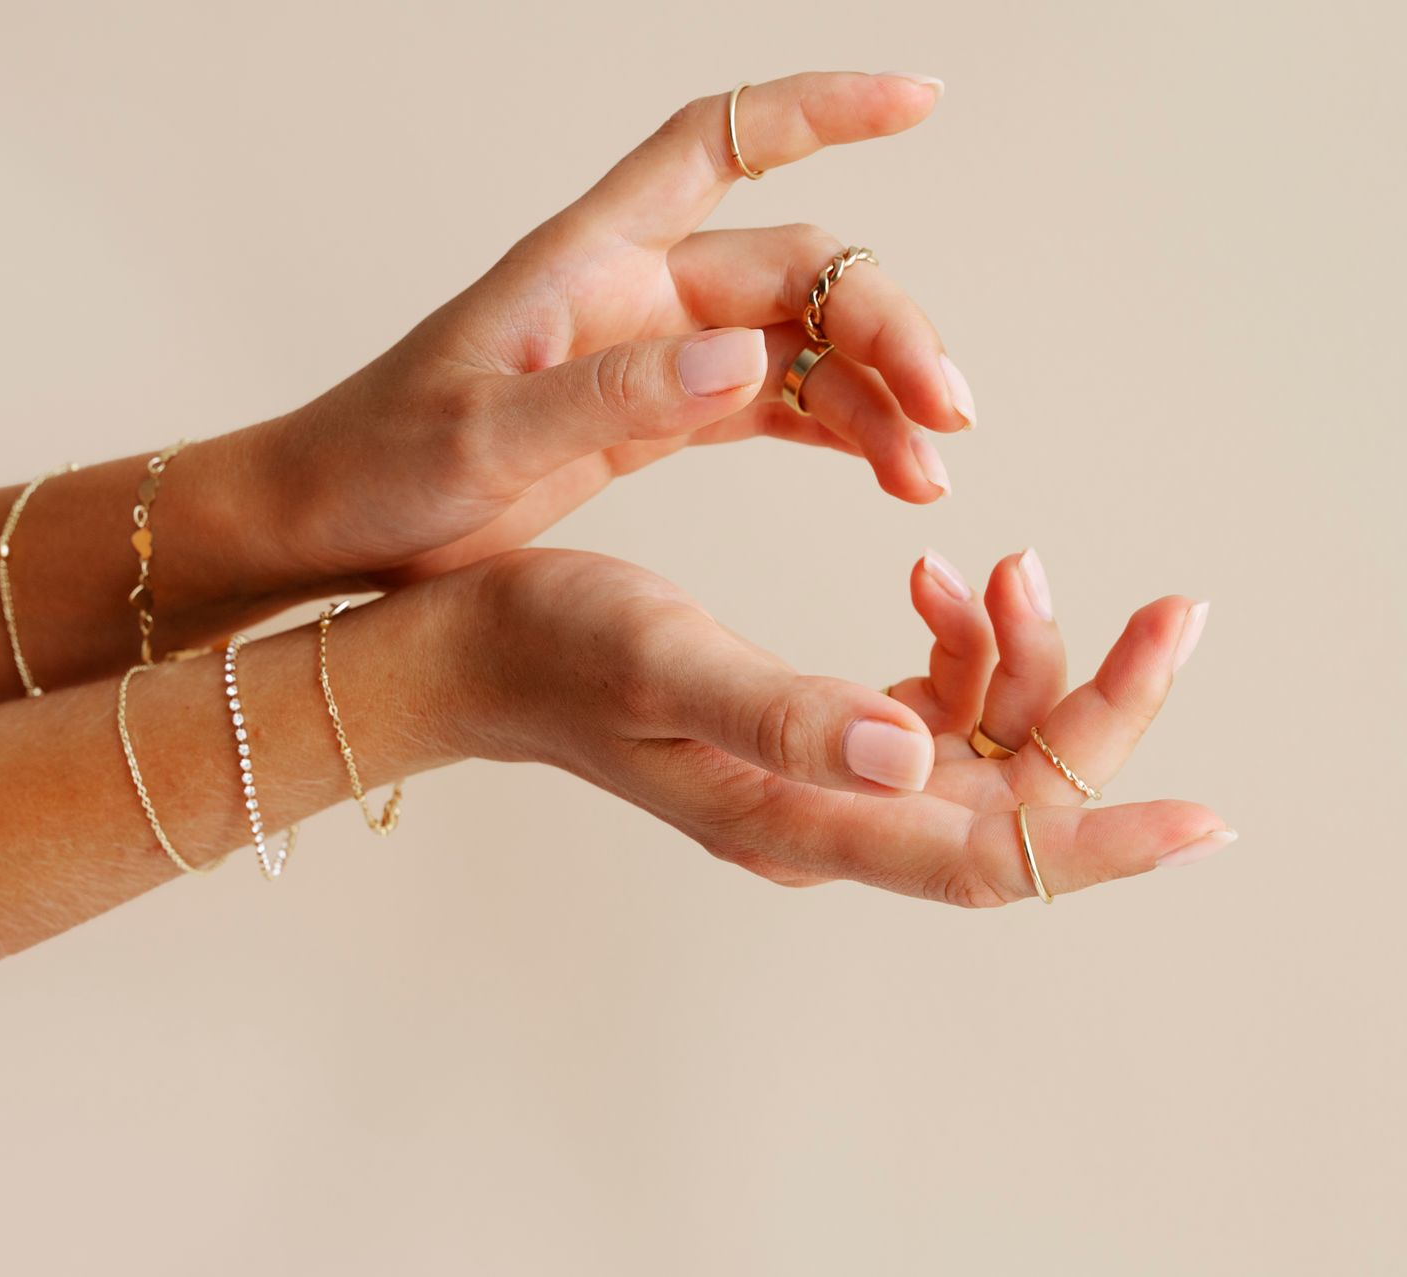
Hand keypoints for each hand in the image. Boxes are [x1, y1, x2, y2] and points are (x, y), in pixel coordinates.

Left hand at [236, 71, 971, 595]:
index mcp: (586, 263)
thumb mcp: (481, 438)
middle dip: (885, 326)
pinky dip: (833, 428)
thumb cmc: (380, 465)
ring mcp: (649, 354)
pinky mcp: (651, 417)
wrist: (331, 523)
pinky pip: (768, 404)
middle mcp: (631, 293)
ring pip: (797, 343)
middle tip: (946, 415)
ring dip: (872, 393)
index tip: (917, 95)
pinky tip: (886, 469)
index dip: (815, 107)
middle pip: (795, 267)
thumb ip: (607, 398)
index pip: (715, 143)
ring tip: (925, 475)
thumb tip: (739, 361)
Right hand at [455, 549, 1228, 905]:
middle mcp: (827, 815)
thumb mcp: (661, 660)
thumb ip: (782, 713)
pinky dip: (962, 644)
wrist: (467, 649)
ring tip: (998, 564)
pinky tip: (935, 576)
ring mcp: (822, 779)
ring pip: (985, 747)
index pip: (992, 858)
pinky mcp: (809, 735)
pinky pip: (933, 706)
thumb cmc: (548, 648)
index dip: (1106, 840)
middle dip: (1101, 708)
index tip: (1210, 812)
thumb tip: (912, 750)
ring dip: (1024, 659)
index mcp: (802, 816)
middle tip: (1168, 608)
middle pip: (1015, 801)